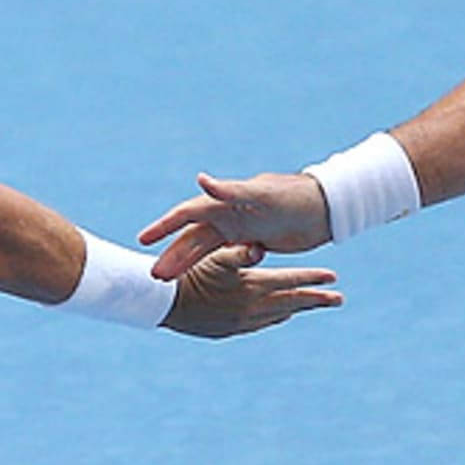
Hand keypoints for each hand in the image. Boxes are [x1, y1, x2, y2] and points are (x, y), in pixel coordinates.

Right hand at [139, 171, 332, 279]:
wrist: (321, 207)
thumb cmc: (290, 198)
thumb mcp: (259, 195)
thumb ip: (229, 191)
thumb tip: (201, 179)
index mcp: (225, 204)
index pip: (186, 214)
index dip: (164, 226)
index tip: (143, 239)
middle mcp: (226, 216)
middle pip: (192, 238)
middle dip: (172, 256)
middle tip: (154, 277)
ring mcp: (237, 230)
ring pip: (205, 251)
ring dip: (186, 266)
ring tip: (168, 285)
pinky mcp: (250, 242)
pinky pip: (223, 258)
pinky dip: (210, 269)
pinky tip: (201, 282)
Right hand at [161, 243, 340, 338]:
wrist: (166, 305)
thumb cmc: (189, 276)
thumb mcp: (215, 259)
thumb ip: (239, 253)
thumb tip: (260, 248)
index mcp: (252, 287)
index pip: (289, 282)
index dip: (312, 278)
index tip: (334, 277)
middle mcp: (252, 308)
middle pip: (291, 303)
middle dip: (316, 300)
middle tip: (339, 299)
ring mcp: (242, 322)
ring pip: (278, 314)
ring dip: (296, 308)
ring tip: (313, 304)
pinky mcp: (231, 329)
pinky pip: (261, 323)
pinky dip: (275, 317)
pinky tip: (278, 315)